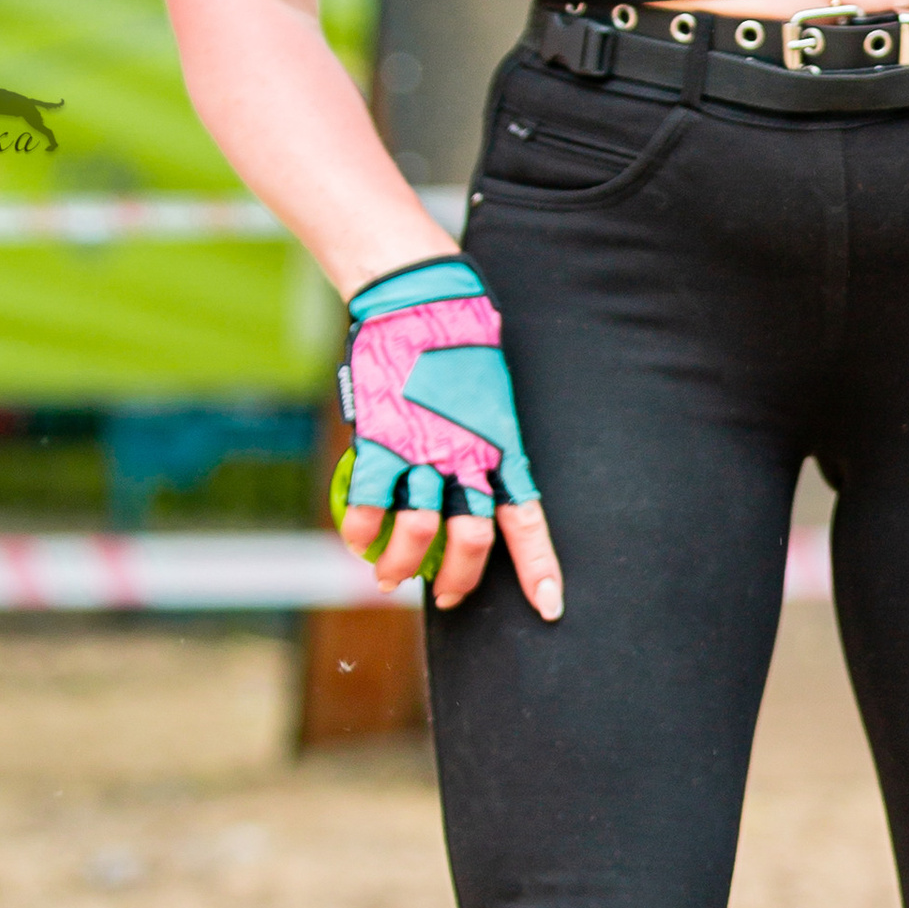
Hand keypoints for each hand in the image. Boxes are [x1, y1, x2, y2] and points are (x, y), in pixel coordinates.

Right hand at [339, 256, 563, 620]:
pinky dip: (360, 532)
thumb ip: (484, 446)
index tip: (551, 608)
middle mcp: (467, 455)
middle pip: (471, 539)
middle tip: (445, 596)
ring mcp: (423, 449)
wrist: (420, 298)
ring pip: (418, 532)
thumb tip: (478, 486)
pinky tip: (358, 540)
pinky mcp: (380, 439)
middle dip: (459, 580)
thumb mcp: (489, 400)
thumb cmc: (459, 344)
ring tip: (389, 577)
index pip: (528, 520)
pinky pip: (369, 504)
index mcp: (502, 447)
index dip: (540, 568)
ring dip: (401, 566)